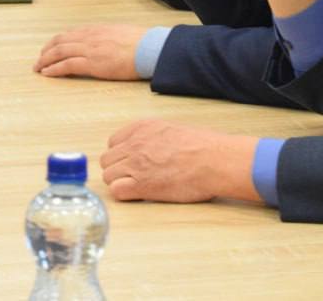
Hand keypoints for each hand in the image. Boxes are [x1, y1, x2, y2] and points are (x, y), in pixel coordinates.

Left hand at [32, 24, 147, 78]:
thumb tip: (105, 42)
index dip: (57, 41)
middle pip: (60, 42)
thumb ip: (108, 36)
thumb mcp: (120, 33)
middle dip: (46, 51)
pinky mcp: (92, 64)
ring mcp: (89, 50)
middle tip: (39, 59)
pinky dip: (54, 69)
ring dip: (45, 60)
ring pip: (59, 52)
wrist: (149, 49)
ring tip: (38, 68)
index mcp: (96, 29)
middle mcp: (89, 37)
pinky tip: (47, 73)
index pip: (70, 34)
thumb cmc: (141, 43)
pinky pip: (67, 65)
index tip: (50, 47)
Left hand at [100, 120, 259, 202]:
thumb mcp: (172, 130)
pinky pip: (116, 191)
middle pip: (108, 160)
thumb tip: (150, 148)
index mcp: (142, 127)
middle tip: (132, 177)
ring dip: (120, 182)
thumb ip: (154, 137)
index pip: (114, 142)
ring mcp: (136, 164)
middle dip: (117, 169)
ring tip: (137, 187)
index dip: (121, 155)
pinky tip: (138, 195)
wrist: (214, 161)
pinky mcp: (141, 185)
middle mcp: (135, 143)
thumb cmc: (203, 147)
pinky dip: (124, 195)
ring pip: (109, 176)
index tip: (130, 162)